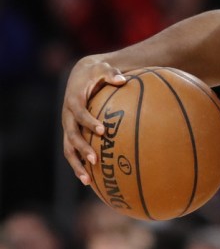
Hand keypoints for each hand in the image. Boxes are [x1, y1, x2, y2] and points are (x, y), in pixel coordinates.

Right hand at [61, 58, 126, 184]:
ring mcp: (68, 126)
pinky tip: (90, 180)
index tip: (102, 130)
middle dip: (83, 148)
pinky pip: (73, 151)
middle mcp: (68, 116)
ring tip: (87, 180)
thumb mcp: (102, 68)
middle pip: (71, 135)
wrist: (80, 74)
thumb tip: (123, 79)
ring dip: (77, 164)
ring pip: (68, 149)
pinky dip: (79, 164)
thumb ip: (111, 73)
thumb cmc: (95, 72)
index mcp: (74, 101)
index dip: (89, 122)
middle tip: (96, 160)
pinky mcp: (72, 133)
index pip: (79, 113)